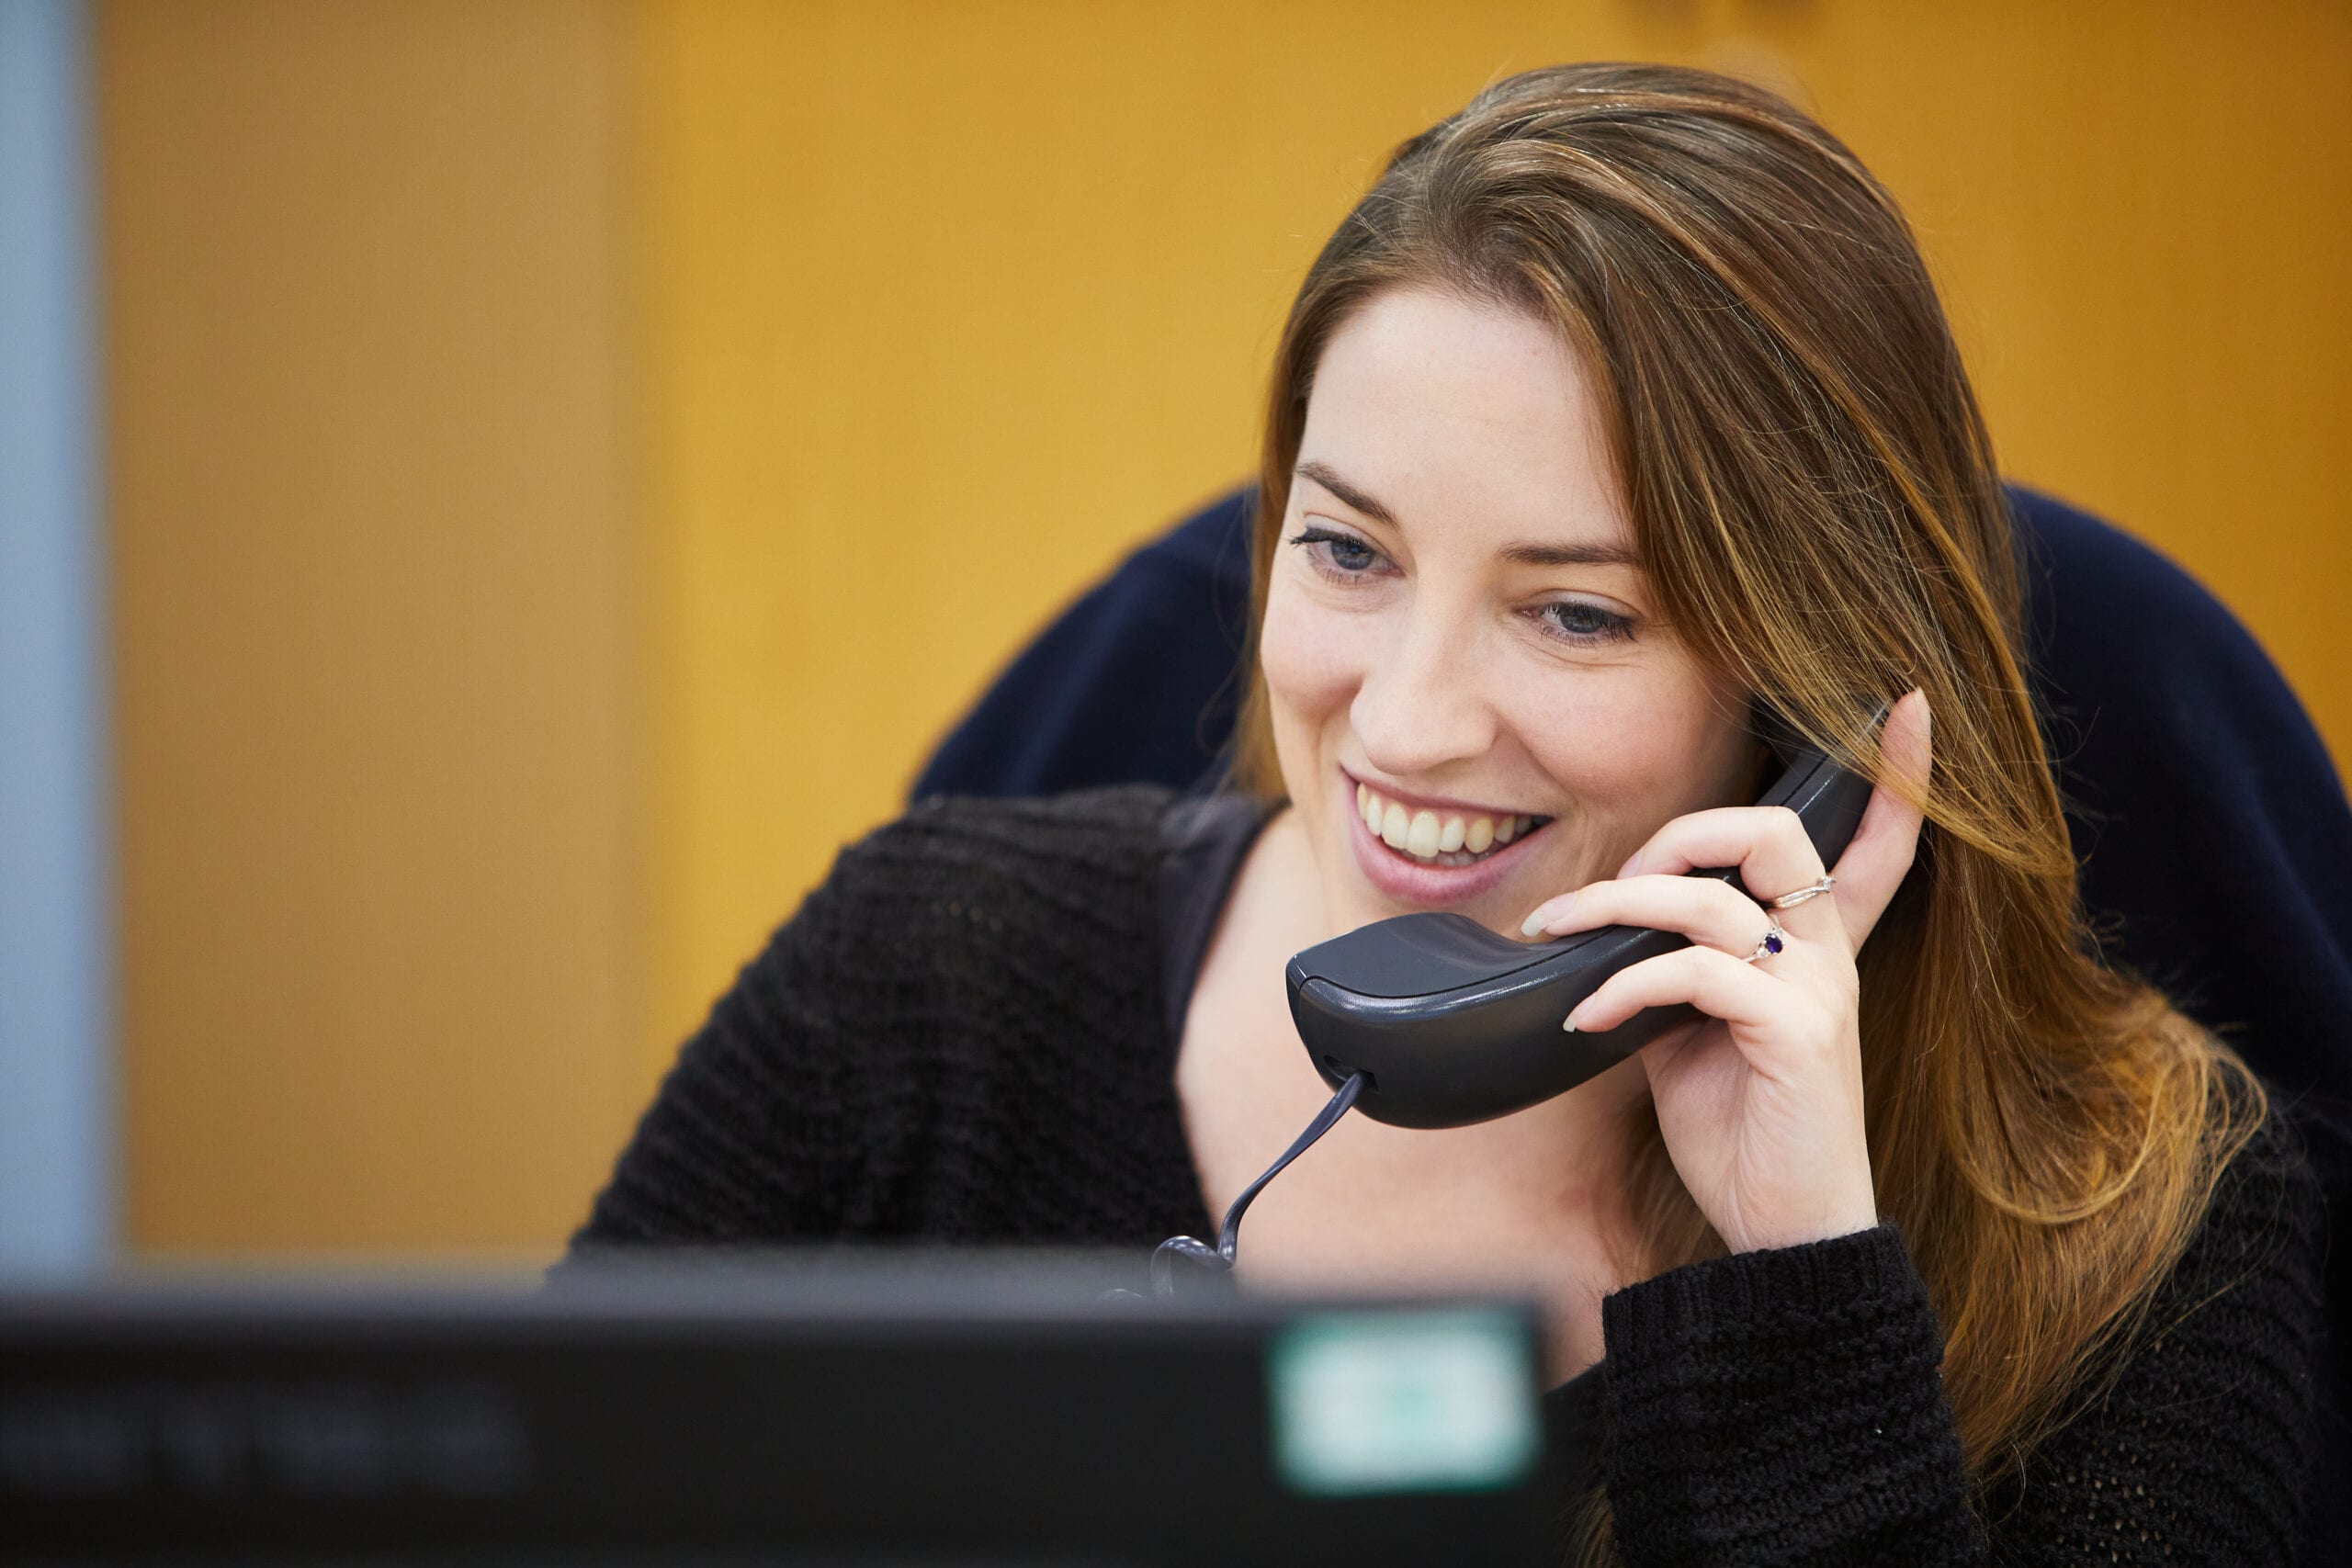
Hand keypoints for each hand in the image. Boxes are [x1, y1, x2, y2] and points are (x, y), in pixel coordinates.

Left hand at [1517, 691, 1932, 1254]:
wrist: (1780, 1233)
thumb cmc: (1739, 1134)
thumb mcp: (1690, 1037)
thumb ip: (1666, 972)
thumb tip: (1603, 938)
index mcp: (1813, 951)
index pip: (1872, 846)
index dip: (1895, 775)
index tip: (1902, 705)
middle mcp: (1826, 958)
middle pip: (1770, 832)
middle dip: (1675, 833)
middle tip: (1602, 888)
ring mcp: (1816, 991)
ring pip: (1711, 896)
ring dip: (1614, 905)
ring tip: (1556, 935)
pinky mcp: (1797, 1034)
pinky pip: (1694, 971)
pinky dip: (1624, 985)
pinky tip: (1589, 1018)